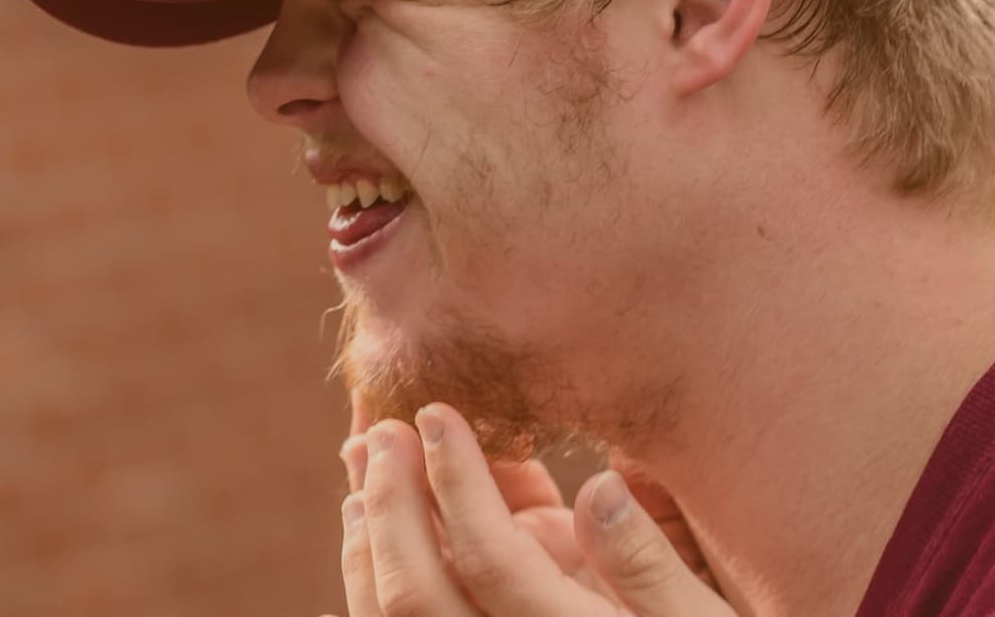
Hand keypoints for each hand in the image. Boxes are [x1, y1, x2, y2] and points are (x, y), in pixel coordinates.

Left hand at [338, 404, 733, 614]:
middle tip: (380, 431)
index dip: (458, 482)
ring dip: (366, 541)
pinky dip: (363, 593)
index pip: (491, 558)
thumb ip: (650, 564)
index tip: (437, 412)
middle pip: (416, 591)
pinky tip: (355, 546)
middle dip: (393, 502)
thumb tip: (598, 485)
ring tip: (359, 471)